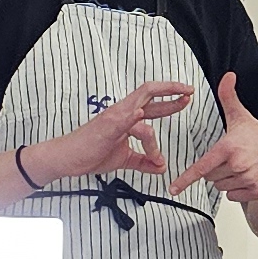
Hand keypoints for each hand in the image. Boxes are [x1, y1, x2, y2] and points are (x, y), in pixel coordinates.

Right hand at [41, 78, 195, 182]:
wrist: (67, 158)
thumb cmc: (91, 154)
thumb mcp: (124, 160)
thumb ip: (143, 161)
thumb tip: (161, 167)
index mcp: (126, 117)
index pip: (152, 103)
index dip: (170, 99)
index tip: (186, 98)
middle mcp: (122, 112)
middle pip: (149, 92)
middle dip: (172, 91)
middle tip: (190, 92)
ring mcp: (114, 118)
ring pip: (142, 105)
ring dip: (160, 113)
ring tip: (168, 131)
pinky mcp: (105, 128)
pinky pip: (123, 120)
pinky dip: (133, 118)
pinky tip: (141, 116)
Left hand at [172, 74, 257, 201]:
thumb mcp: (241, 116)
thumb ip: (228, 97)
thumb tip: (228, 76)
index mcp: (228, 147)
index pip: (202, 166)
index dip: (186, 178)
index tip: (174, 188)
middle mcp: (237, 164)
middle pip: (210, 176)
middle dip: (216, 169)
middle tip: (230, 159)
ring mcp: (247, 179)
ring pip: (221, 187)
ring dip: (226, 180)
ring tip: (240, 167)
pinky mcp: (256, 191)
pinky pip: (233, 197)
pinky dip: (237, 190)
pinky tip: (247, 177)